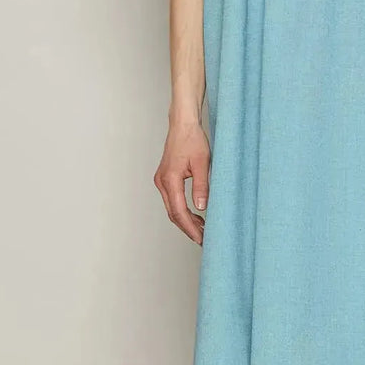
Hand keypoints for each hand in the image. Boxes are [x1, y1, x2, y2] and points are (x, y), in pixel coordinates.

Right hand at [153, 120, 210, 244]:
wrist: (183, 124)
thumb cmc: (193, 139)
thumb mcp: (203, 163)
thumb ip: (201, 186)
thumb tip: (201, 207)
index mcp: (170, 179)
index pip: (179, 212)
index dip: (190, 228)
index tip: (201, 238)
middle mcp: (162, 182)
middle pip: (173, 213)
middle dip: (188, 228)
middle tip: (203, 239)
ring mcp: (162, 180)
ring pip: (172, 208)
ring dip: (186, 220)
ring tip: (202, 230)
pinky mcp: (165, 178)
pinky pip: (172, 200)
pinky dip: (183, 210)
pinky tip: (196, 214)